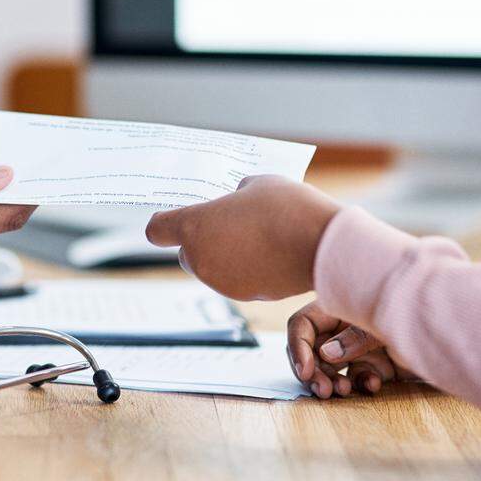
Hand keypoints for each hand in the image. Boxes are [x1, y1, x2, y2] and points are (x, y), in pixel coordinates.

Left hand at [145, 175, 340, 300]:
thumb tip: (236, 202)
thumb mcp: (258, 184)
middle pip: (187, 253)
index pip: (158, 230)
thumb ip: (236, 195)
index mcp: (195, 227)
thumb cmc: (288, 208)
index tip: (172, 220)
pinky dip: (246, 270)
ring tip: (258, 236)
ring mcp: (221, 282)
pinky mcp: (245, 296)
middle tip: (229, 224)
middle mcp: (201, 259)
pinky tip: (270, 254)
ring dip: (226, 255)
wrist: (322, 246)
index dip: (164, 224)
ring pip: (213, 268)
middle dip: (202, 241)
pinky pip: (236, 279)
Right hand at [287, 301, 415, 398]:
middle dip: (314, 372)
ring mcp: (360, 347)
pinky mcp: (377, 364)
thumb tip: (326, 355)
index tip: (306, 372)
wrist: (453, 326)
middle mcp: (344, 327)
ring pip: (332, 369)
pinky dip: (362, 382)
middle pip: (313, 351)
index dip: (298, 348)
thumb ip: (354, 338)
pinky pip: (358, 377)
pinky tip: (374, 384)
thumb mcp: (381, 321)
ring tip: (343, 391)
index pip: (303, 326)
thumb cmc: (415, 310)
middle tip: (322, 390)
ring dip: (334, 382)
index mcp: (337, 307)